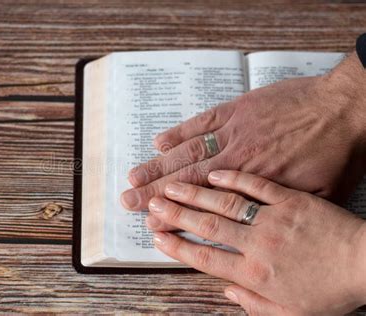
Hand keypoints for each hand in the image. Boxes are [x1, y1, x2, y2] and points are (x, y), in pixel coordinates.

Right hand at [121, 53, 365, 210]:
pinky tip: (160, 139)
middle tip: (128, 200)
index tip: (153, 223)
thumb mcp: (319, 196)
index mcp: (255, 184)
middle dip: (154, 191)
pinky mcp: (237, 109)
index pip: (205, 204)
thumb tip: (257, 229)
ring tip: (133, 175)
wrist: (346, 107)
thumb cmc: (337, 151)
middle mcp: (237, 159)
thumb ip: (281, 212)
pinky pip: (201, 121)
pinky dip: (180, 130)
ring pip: (188, 151)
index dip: (176, 214)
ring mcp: (234, 132)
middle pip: (186, 179)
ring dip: (158, 164)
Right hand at [146, 170, 365, 314]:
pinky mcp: (291, 196)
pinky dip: (233, 178)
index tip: (156, 236)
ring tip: (169, 185)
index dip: (177, 245)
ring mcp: (274, 216)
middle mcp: (259, 242)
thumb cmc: (334, 288)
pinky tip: (213, 172)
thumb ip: (254, 303)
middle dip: (174, 214)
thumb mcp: (293, 312)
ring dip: (193, 193)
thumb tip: (226, 292)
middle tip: (150, 204)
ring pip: (224, 202)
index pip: (205, 256)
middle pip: (207, 225)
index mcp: (256, 271)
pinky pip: (256, 184)